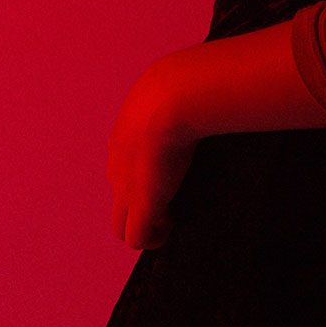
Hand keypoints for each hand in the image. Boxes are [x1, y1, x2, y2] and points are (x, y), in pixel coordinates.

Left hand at [106, 62, 198, 250]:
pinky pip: (137, 238)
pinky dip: (154, 237)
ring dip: (147, 226)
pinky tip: (172, 224)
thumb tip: (207, 88)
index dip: (146, 179)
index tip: (170, 175)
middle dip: (141, 210)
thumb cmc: (181, 88)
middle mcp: (117, 167)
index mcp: (122, 139)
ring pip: (122, 225)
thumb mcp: (175, 91)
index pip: (124, 169)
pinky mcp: (140, 206)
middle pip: (118, 203)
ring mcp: (125, 189)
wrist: (174, 97)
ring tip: (172, 216)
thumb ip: (182, 98)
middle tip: (171, 202)